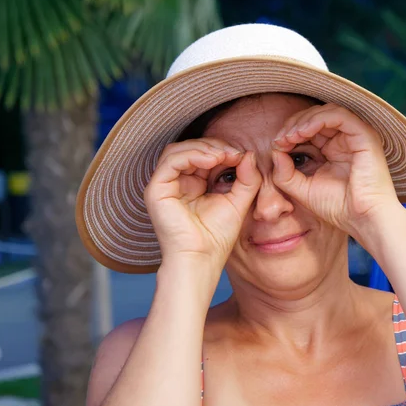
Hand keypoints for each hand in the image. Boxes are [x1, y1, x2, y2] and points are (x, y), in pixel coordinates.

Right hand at [144, 138, 260, 270]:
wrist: (201, 259)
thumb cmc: (217, 237)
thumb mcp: (239, 201)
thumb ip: (247, 178)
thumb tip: (249, 154)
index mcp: (192, 185)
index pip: (202, 156)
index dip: (222, 150)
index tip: (241, 155)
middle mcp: (176, 183)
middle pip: (189, 149)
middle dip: (214, 146)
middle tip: (234, 153)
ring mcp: (164, 186)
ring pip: (178, 150)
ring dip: (203, 148)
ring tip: (223, 155)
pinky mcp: (156, 190)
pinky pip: (171, 160)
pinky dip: (192, 154)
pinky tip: (212, 160)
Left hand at [271, 103, 400, 239]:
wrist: (364, 219)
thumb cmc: (338, 208)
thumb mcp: (302, 189)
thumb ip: (285, 173)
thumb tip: (274, 151)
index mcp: (333, 149)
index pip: (308, 129)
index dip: (290, 133)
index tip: (276, 145)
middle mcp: (345, 139)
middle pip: (315, 117)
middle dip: (293, 124)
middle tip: (280, 139)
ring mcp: (355, 136)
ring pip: (326, 112)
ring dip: (304, 121)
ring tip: (290, 136)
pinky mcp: (364, 135)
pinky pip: (339, 116)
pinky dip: (318, 120)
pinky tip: (303, 132)